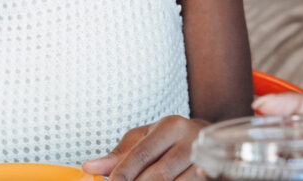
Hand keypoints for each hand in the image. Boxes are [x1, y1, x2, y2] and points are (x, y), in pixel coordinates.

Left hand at [82, 116, 206, 180]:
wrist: (211, 141)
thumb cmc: (169, 141)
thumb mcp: (144, 140)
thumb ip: (119, 155)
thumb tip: (88, 167)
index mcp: (170, 126)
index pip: (141, 154)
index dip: (122, 173)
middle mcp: (191, 140)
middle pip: (158, 174)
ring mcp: (206, 160)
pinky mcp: (214, 175)